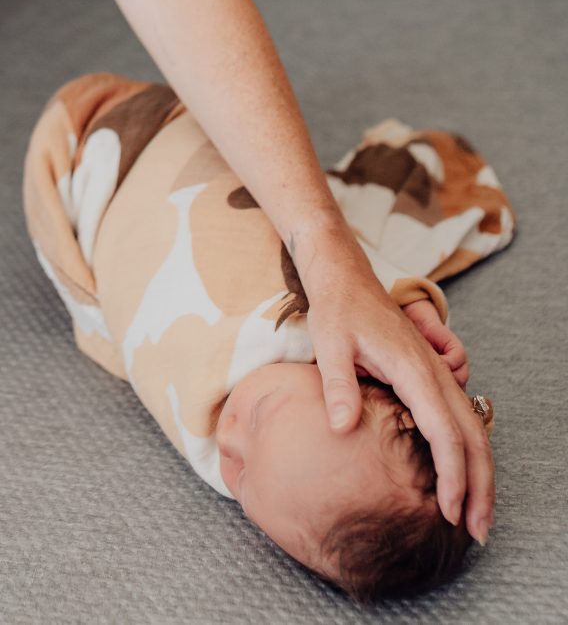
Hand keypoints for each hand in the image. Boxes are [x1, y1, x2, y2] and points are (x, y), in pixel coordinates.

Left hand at [307, 268, 492, 542]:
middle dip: (479, 486)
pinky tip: (462, 479)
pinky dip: (469, 452)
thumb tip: (341, 427)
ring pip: (472, 429)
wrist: (346, 278)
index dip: (451, 476)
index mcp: (414, 369)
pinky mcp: (430, 377)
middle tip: (476, 531)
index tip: (447, 512)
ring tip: (475, 516)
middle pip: (472, 437)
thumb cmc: (337, 309)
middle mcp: (434, 374)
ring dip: (479, 473)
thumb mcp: (329, 341)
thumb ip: (337, 384)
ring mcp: (436, 374)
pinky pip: (460, 419)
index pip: (444, 432)